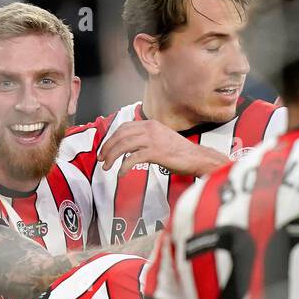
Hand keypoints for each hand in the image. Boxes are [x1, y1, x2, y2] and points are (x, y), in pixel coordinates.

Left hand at [97, 120, 227, 177]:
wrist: (197, 158)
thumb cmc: (181, 152)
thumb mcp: (162, 138)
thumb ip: (147, 138)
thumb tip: (131, 146)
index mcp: (151, 124)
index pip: (124, 127)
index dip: (111, 138)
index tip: (105, 148)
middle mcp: (150, 129)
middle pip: (120, 135)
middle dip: (107, 147)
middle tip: (101, 158)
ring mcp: (153, 140)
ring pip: (123, 145)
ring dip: (112, 157)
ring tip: (107, 166)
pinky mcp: (155, 153)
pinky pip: (133, 159)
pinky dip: (124, 167)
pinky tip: (121, 173)